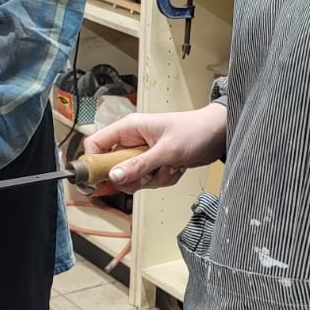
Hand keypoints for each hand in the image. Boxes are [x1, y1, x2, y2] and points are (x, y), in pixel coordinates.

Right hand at [83, 104, 227, 192]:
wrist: (217, 134)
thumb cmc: (194, 131)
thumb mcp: (166, 150)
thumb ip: (138, 165)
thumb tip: (114, 176)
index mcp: (129, 128)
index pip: (96, 145)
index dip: (93, 164)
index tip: (98, 181)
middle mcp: (132, 141)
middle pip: (113, 168)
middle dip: (134, 177)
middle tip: (149, 173)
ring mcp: (142, 153)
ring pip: (132, 178)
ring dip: (153, 179)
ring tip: (169, 165)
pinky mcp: (153, 164)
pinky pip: (148, 181)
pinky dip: (163, 179)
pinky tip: (175, 167)